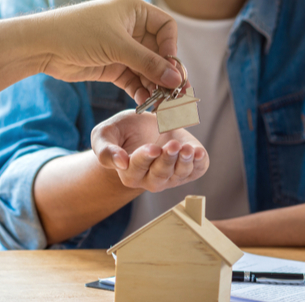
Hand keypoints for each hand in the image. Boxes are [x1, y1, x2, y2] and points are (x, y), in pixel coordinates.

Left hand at [39, 0, 182, 103]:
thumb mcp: (117, 46)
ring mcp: (123, 50)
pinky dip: (141, 91)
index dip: (171, 46)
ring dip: (155, 86)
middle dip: (166, 73)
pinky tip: (146, 104)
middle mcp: (131, 30)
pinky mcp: (113, 67)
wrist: (41, 46)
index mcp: (134, 12)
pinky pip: (134, 80)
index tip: (170, 65)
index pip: (166, 27)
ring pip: (148, 69)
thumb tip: (175, 78)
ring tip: (162, 104)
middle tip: (177, 93)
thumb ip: (148, 63)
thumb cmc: (76, 32)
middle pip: (159, 52)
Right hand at [91, 110, 208, 192]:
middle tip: (172, 145)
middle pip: (160, 175)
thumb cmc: (123, 131)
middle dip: (167, 160)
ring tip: (187, 149)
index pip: (137, 169)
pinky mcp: (190, 168)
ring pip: (179, 174)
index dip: (145, 158)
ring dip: (184, 162)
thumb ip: (105, 150)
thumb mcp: (105, 134)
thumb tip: (120, 163)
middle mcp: (151, 179)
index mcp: (130, 173)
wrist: (146, 126)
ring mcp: (172, 176)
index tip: (153, 148)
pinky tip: (199, 152)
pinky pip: (196, 170)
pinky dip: (199, 162)